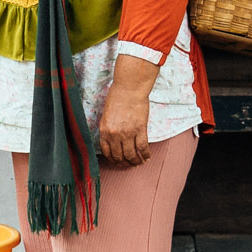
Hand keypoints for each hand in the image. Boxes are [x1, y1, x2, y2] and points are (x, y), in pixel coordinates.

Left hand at [96, 53, 156, 168]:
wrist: (129, 87)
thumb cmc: (117, 96)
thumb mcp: (106, 114)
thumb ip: (108, 128)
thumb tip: (112, 140)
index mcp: (104, 130)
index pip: (106, 152)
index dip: (112, 159)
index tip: (117, 161)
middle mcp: (114, 134)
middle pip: (119, 156)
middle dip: (124, 163)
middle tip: (129, 164)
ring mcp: (127, 133)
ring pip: (131, 155)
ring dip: (135, 161)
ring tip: (138, 162)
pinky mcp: (140, 129)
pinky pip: (142, 147)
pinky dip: (145, 155)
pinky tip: (147, 157)